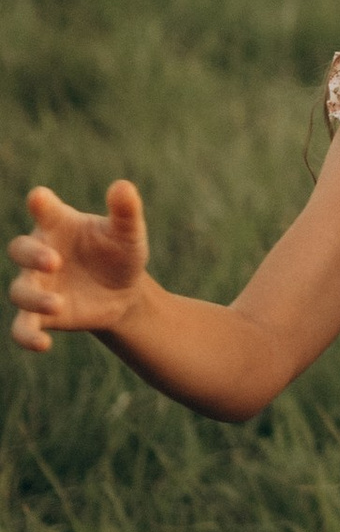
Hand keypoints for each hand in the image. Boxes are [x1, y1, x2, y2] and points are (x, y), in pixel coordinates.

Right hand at [10, 179, 150, 350]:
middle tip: (55, 262)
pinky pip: (22, 327)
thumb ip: (125, 211)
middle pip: (20, 250)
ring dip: (34, 298)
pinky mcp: (41, 315)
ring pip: (19, 291)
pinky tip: (43, 345)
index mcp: (59, 225)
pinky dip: (26, 337)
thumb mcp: (128, 234)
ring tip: (58, 304)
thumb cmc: (120, 253)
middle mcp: (40, 253)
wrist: (123, 293)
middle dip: (32, 255)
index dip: (40, 203)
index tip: (39, 198)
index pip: (44, 209)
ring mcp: (37, 284)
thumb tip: (123, 186)